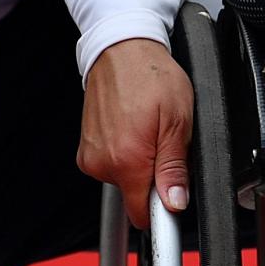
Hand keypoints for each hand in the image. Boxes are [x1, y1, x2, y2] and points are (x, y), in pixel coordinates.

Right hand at [79, 37, 193, 225]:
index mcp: (127, 161)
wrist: (121, 49)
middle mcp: (103, 162)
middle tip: (161, 142)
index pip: (143, 216)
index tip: (171, 192)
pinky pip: (110, 164)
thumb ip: (174, 168)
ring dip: (137, 162)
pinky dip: (122, 152)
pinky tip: (130, 127)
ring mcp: (91, 155)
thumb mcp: (178, 121)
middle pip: (134, 195)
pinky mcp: (86, 147)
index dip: (163, 209)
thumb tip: (174, 202)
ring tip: (145, 129)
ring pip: (123, 179)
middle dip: (152, 177)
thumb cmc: (150, 76)